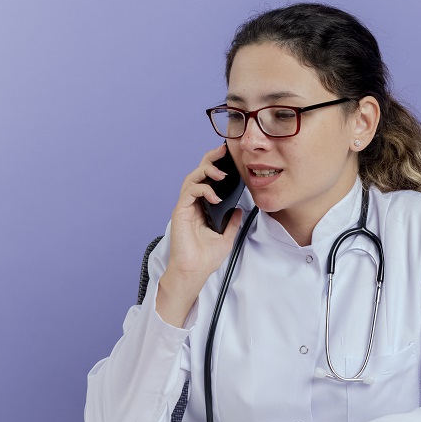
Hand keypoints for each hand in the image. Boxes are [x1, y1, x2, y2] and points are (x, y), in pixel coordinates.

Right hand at [155, 144, 243, 326]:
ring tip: (221, 175)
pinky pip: (190, 191)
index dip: (216, 166)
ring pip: (192, 178)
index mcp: (203, 207)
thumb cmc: (206, 257)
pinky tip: (215, 198)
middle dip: (210, 159)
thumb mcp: (227, 237)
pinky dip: (203, 190)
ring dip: (207, 171)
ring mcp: (186, 206)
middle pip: (198, 173)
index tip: (228, 156)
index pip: (208, 181)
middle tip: (223, 150)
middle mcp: (193, 204)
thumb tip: (240, 209)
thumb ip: (232, 222)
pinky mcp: (180, 211)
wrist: (194, 271)